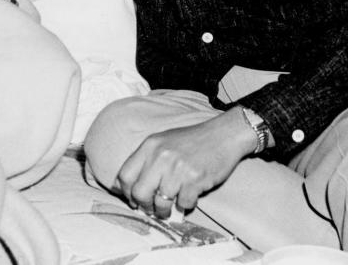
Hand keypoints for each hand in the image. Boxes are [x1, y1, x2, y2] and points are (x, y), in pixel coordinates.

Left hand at [114, 107, 256, 218]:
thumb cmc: (192, 141)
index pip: (125, 175)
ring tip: (168, 210)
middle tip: (151, 210)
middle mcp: (160, 156)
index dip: (126, 193)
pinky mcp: (195, 179)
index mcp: (149, 146)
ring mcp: (177, 168)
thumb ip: (146, 160)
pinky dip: (185, 206)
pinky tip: (188, 198)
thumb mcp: (162, 142)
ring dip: (164, 211)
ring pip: (160, 203)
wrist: (222, 136)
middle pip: (139, 193)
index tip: (133, 200)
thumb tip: (127, 186)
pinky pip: (183, 204)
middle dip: (144, 206)